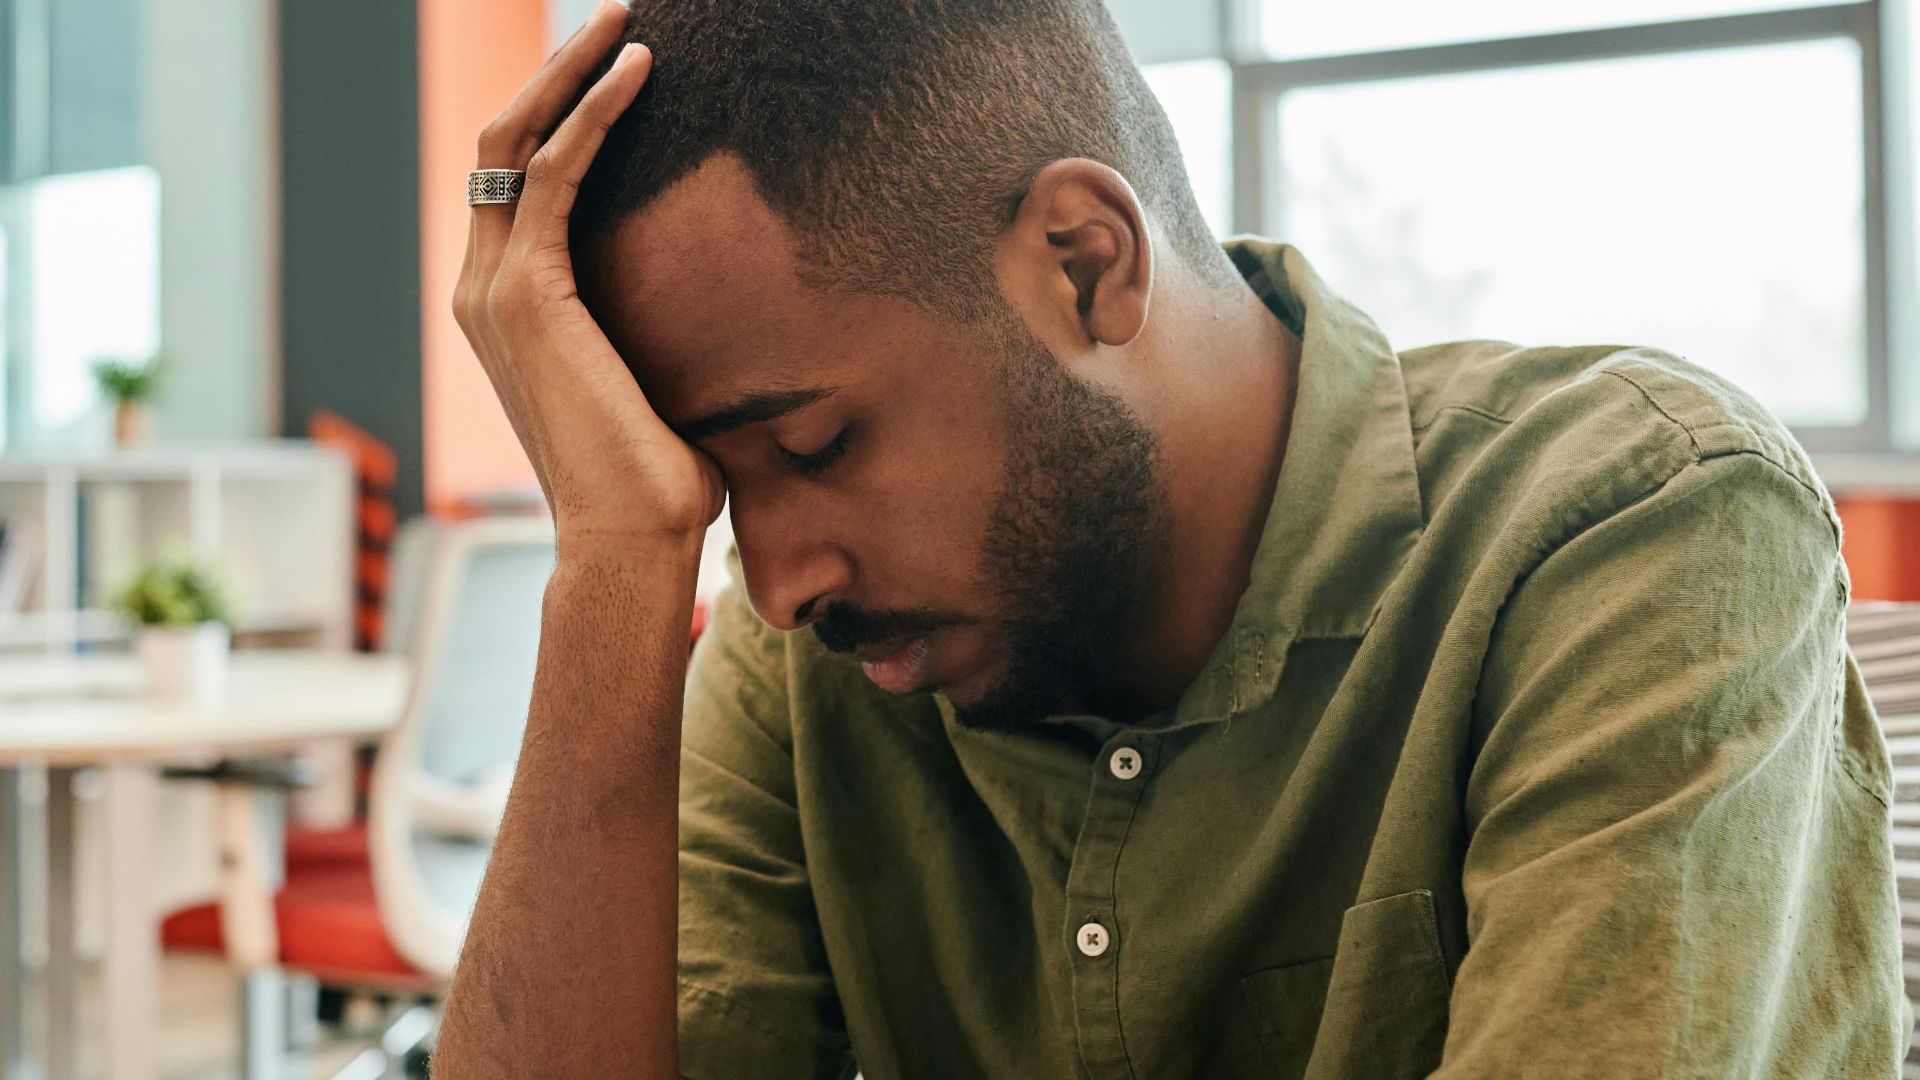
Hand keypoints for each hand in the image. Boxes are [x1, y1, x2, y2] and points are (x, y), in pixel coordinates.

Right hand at [452, 1, 722, 559]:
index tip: (611, 67)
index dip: (554, 112)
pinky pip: (557, 173)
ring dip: (571, 72)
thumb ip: (656, 331)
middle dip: (555, 70)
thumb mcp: (652, 382)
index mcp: (506, 307)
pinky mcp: (529, 294)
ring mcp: (494, 289)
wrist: (629, 541)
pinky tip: (642, 73)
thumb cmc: (655, 480)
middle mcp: (482, 288)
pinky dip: (596, 113)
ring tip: (628, 21)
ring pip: (514, 140)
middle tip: (615, 15)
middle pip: (501, 142)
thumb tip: (723, 309)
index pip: (515, 180)